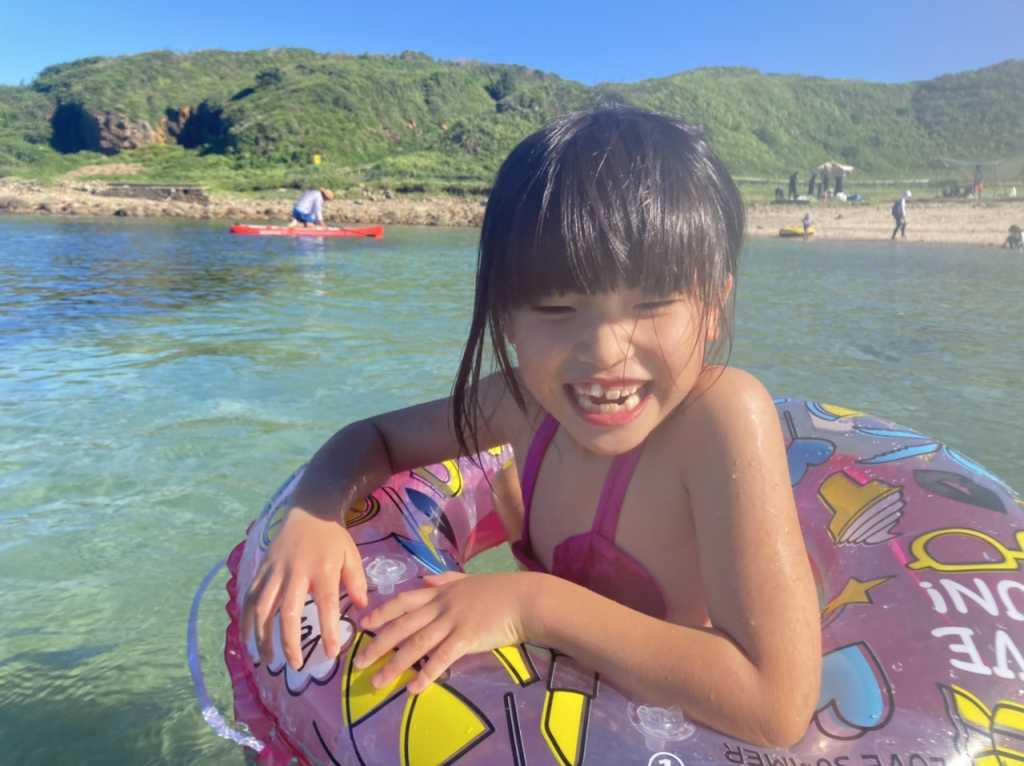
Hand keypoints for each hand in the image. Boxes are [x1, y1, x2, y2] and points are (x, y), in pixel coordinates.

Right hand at [241, 506, 367, 669]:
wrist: (308, 510)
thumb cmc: (332, 537)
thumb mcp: (352, 554)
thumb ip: (356, 581)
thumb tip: (362, 607)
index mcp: (322, 569)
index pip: (326, 604)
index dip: (328, 629)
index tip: (331, 653)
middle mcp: (295, 572)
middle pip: (287, 611)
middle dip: (289, 641)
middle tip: (295, 665)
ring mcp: (274, 571)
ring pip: (262, 608)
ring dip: (263, 637)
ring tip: (268, 660)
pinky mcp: (261, 570)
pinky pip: (250, 597)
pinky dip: (246, 619)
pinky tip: (247, 638)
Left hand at [354, 571, 533, 693]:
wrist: (525, 599)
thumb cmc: (501, 590)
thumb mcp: (468, 579)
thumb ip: (445, 579)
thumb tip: (424, 577)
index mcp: (441, 591)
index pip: (404, 601)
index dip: (382, 612)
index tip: (362, 624)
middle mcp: (442, 605)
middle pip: (403, 625)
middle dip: (378, 644)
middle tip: (359, 661)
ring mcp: (453, 621)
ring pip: (417, 644)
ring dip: (395, 665)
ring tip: (378, 682)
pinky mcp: (466, 638)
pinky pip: (441, 658)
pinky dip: (426, 674)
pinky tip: (413, 688)